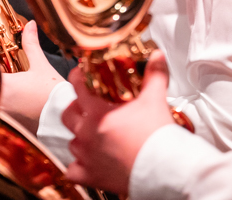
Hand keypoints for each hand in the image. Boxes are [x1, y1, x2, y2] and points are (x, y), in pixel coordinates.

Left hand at [0, 21, 64, 132]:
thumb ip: (31, 44)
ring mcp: (3, 114)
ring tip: (0, 87)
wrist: (64, 116)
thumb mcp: (41, 64)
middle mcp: (0, 101)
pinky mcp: (9, 123)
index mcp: (4, 84)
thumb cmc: (53, 91)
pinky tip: (10, 101)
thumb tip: (30, 25)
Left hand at [62, 50, 175, 194]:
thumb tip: (157, 56)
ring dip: (80, 137)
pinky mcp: (91, 175)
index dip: (78, 77)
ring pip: (72, 142)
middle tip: (87, 106)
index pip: (77, 86)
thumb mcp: (155, 99)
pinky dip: (78, 166)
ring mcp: (86, 156)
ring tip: (93, 134)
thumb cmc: (157, 137)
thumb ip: (154, 75)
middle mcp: (87, 133)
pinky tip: (89, 161)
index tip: (80, 75)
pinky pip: (73, 171)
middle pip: (68, 114)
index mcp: (97, 112)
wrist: (164, 169)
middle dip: (76, 108)